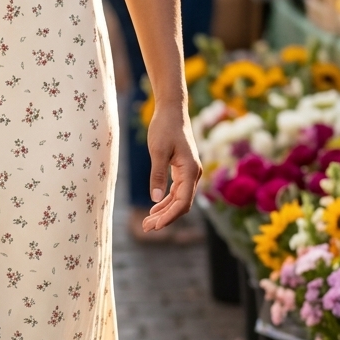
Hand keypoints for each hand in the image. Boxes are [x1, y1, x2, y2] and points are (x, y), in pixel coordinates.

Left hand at [142, 102, 200, 231]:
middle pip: (182, 204)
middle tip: (146, 228)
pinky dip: (166, 201)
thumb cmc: (165, 128)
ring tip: (147, 222)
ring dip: (164, 212)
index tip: (155, 226)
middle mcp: (193, 174)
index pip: (183, 202)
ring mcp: (189, 172)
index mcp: (190, 170)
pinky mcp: (183, 170)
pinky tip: (154, 208)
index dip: (169, 216)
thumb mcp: (158, 151)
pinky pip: (177, 192)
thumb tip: (154, 199)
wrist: (172, 111)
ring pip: (179, 200)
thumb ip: (157, 175)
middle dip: (165, 218)